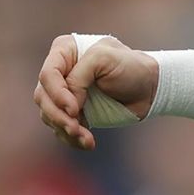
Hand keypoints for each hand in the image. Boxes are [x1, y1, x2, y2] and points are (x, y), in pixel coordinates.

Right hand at [33, 33, 158, 150]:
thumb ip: (79, 77)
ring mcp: (63, 93)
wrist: (150, 88)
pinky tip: (87, 143)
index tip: (75, 109)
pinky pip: (61, 129)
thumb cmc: (130, 67)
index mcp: (64, 51)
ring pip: (49, 115)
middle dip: (58, 116)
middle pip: (43, 98)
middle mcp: (59, 72)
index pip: (48, 75)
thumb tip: (67, 107)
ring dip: (65, 130)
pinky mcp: (72, 113)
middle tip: (75, 129)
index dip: (57, 94)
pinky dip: (71, 139)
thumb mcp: (105, 59)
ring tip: (86, 139)